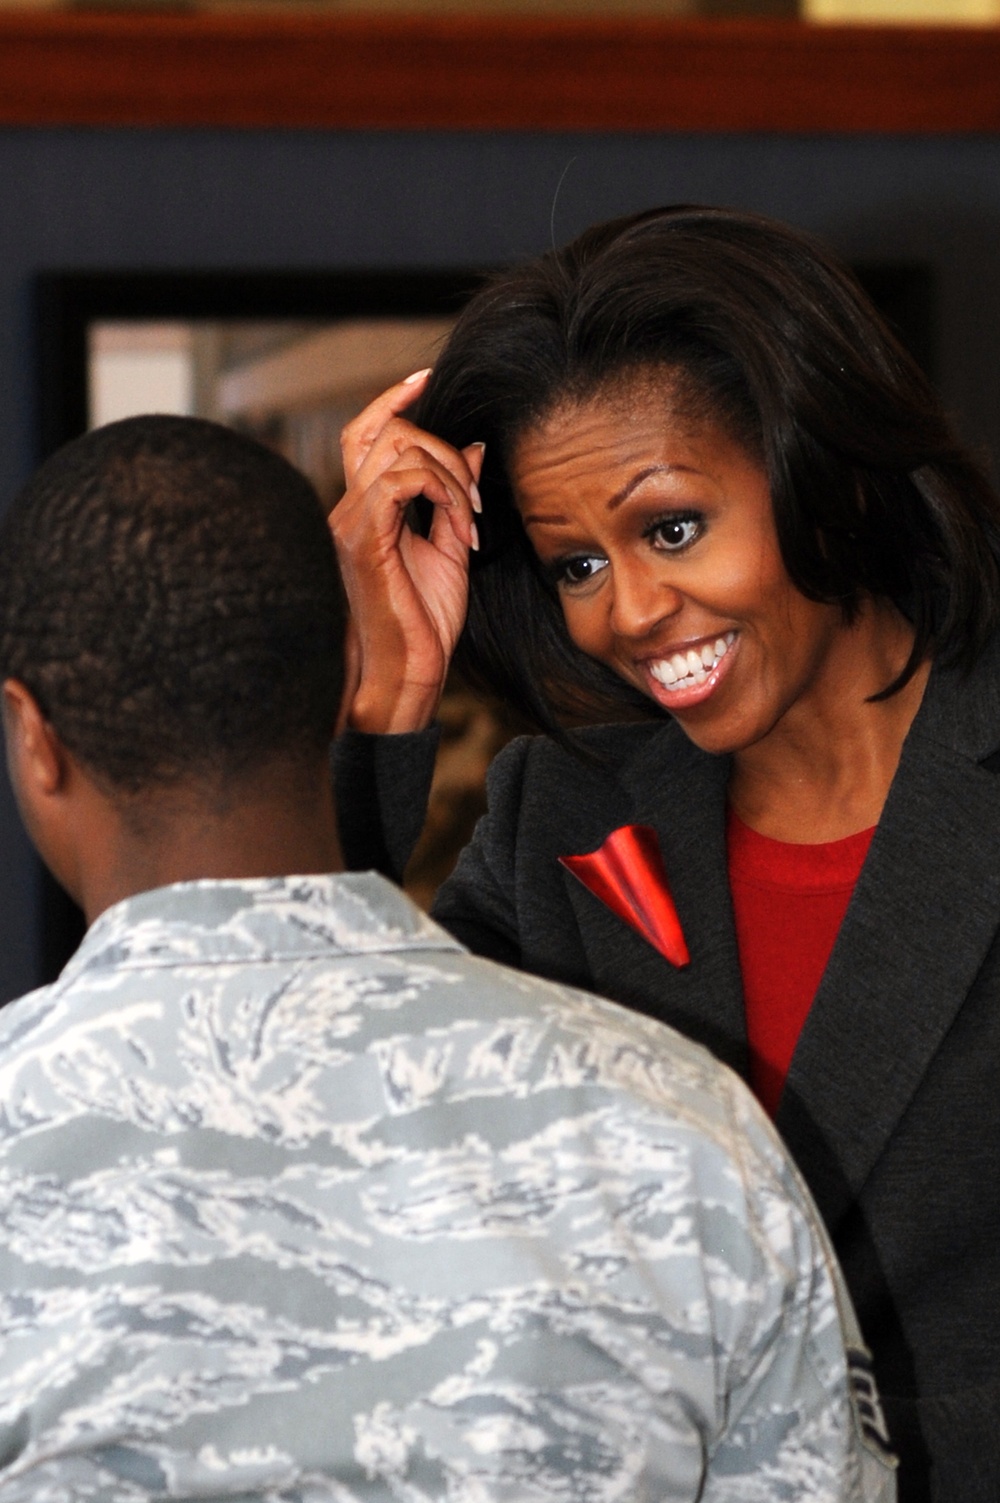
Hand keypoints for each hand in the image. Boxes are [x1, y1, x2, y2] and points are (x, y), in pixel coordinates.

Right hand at [331, 370, 483, 733]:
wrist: (408, 673)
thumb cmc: (424, 623)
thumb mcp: (450, 550)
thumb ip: (457, 499)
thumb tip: (473, 448)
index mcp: (364, 510)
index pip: (364, 433)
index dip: (391, 399)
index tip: (425, 379)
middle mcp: (347, 510)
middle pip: (386, 432)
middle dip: (445, 452)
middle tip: (477, 502)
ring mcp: (350, 523)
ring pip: (398, 451)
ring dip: (452, 477)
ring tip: (472, 523)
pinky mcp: (364, 540)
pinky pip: (402, 481)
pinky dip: (444, 495)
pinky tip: (463, 532)